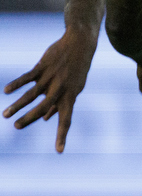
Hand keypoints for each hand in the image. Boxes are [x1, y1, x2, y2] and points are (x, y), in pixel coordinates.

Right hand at [3, 26, 98, 151]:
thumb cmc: (77, 70)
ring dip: (18, 105)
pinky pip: (27, 77)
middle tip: (16, 126)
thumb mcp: (75, 88)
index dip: (62, 135)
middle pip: (43, 108)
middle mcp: (60, 90)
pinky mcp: (43, 67)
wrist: (80, 44)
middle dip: (29, 118)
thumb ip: (61, 104)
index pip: (66, 120)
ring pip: (31, 95)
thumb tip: (47, 119)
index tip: (59, 151)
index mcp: (71, 97)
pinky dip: (17, 84)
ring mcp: (51, 78)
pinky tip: (7, 90)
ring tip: (5, 114)